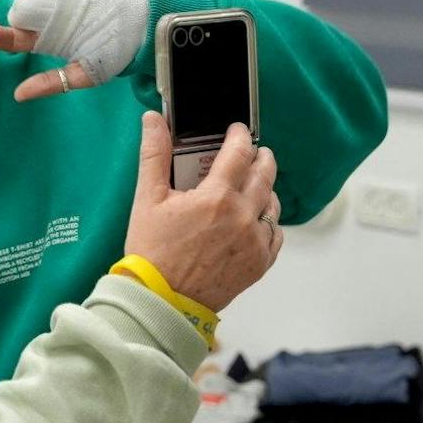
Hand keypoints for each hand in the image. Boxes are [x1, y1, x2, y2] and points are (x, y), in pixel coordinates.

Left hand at [0, 0, 149, 101]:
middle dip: (4, 25)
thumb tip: (18, 95)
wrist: (142, 24)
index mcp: (49, 42)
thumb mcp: (84, 74)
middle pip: (17, 20)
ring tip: (6, 4)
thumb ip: (52, 83)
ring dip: (11, 1)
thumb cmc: (116, 51)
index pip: (18, 42)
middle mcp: (47, 20)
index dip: (3, 39)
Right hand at [123, 114, 281, 312]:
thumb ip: (154, 155)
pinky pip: (275, 234)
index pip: (239, 152)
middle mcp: (242, 217)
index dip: (240, 136)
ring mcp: (254, 241)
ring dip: (265, 188)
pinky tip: (254, 220)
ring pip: (272, 203)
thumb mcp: (147, 200)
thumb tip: (154, 121)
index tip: (237, 131)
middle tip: (253, 153)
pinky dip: (268, 222)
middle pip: (265, 173)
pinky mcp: (259, 263)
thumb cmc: (152, 253)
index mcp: (216, 197)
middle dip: (260, 157)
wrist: (161, 301)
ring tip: (253, 186)